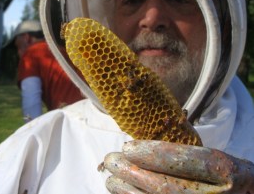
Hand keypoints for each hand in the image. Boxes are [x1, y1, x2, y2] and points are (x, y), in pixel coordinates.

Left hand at [104, 140, 253, 193]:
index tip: (128, 147)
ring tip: (110, 179)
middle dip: (133, 173)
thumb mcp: (217, 158)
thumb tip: (141, 148)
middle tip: (110, 160)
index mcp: (226, 172)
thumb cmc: (225, 175)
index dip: (155, 154)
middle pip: (167, 187)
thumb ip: (187, 154)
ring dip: (129, 192)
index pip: (188, 161)